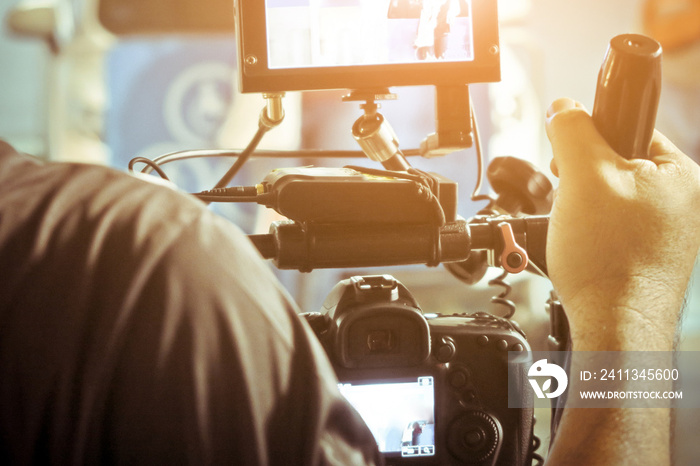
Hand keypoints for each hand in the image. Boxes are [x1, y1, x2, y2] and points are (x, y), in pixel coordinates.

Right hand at [545, 98, 699, 350]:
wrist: (616, 326)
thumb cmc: (609, 260)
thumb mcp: (583, 177)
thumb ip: (573, 131)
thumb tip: (564, 107)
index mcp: (684, 175)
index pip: (632, 131)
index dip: (591, 140)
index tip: (569, 159)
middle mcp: (686, 203)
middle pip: (621, 165)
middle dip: (584, 179)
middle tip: (571, 200)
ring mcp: (673, 233)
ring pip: (616, 198)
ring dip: (586, 206)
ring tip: (579, 230)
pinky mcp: (655, 257)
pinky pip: (618, 227)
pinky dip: (596, 232)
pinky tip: (587, 248)